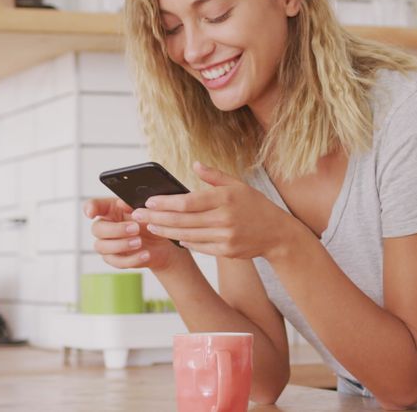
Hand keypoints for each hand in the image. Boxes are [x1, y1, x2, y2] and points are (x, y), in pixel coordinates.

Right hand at [84, 196, 181, 271]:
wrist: (161, 243)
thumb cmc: (148, 222)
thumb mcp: (145, 211)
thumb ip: (133, 205)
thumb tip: (122, 203)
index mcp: (110, 210)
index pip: (94, 206)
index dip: (89, 208)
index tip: (91, 213)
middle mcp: (105, 227)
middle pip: (97, 229)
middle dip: (116, 229)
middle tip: (135, 228)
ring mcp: (107, 244)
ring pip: (103, 247)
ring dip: (122, 245)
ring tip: (140, 242)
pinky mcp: (115, 259)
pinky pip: (117, 262)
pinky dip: (132, 259)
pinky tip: (145, 254)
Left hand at [130, 161, 300, 259]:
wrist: (278, 233)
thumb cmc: (256, 206)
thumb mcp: (239, 185)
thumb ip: (215, 176)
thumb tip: (195, 164)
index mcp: (226, 198)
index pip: (188, 201)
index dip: (166, 202)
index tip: (149, 200)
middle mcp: (225, 218)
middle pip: (183, 219)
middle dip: (157, 217)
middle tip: (138, 215)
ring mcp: (225, 236)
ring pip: (187, 235)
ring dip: (166, 231)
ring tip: (150, 226)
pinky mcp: (226, 251)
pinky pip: (199, 247)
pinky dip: (184, 242)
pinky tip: (172, 236)